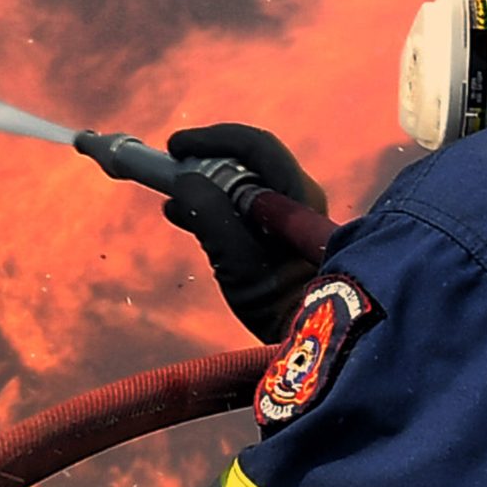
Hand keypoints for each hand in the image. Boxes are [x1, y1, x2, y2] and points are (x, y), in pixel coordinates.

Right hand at [162, 123, 329, 342]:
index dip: (211, 140)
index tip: (173, 148)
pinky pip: (243, 209)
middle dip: (206, 161)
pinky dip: (214, 207)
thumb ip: (211, 217)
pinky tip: (185, 218)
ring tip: (172, 199)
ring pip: (243, 185)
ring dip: (206, 186)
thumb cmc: (282, 306)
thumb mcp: (238, 263)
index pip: (255, 147)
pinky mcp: (281, 239)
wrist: (316, 346)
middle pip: (248, 162)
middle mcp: (299, 199)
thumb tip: (184, 183)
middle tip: (170, 170)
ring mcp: (292, 219)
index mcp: (297, 196)